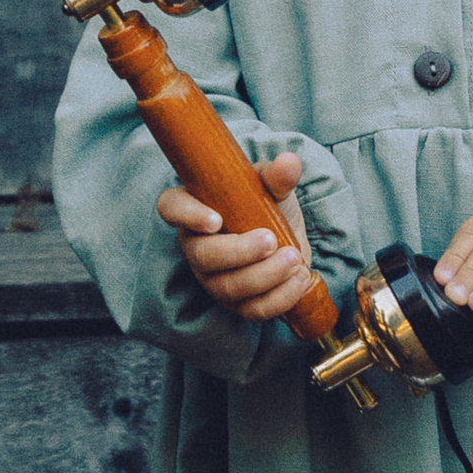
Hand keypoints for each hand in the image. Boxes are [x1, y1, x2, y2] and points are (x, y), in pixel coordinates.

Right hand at [159, 151, 315, 323]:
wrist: (285, 238)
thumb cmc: (264, 205)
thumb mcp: (270, 186)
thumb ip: (277, 175)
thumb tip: (289, 163)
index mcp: (193, 208)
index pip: (171, 208)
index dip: (187, 215)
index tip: (216, 220)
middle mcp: (196, 246)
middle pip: (203, 256)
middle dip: (239, 252)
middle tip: (271, 240)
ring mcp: (214, 279)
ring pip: (228, 287)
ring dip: (265, 276)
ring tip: (294, 258)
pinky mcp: (237, 303)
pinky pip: (252, 309)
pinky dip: (280, 297)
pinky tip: (300, 278)